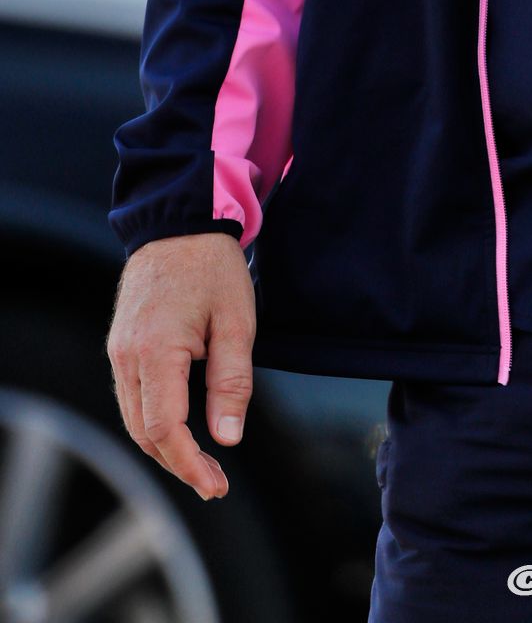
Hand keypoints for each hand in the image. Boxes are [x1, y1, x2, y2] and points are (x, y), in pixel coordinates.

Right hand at [106, 232, 255, 500]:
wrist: (178, 221)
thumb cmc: (213, 267)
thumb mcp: (238, 320)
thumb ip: (232, 382)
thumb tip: (227, 438)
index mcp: (157, 350)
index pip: (165, 428)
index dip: (188, 463)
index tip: (216, 484)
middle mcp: (128, 356)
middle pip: (144, 431)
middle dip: (178, 463)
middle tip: (215, 483)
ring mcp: (119, 350)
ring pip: (134, 418)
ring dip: (164, 446)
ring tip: (202, 465)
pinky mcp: (121, 345)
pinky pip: (132, 396)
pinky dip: (154, 421)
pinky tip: (181, 429)